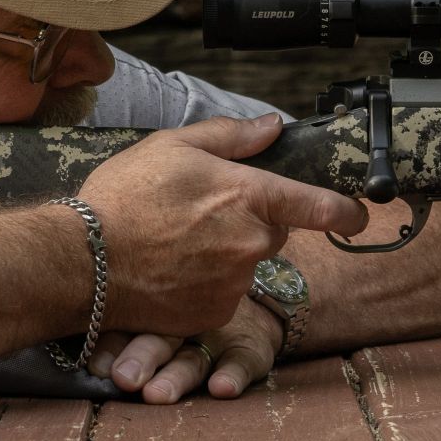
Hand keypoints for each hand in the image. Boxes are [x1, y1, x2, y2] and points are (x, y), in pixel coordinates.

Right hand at [75, 114, 365, 337]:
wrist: (80, 261)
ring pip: (247, 262)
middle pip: (273, 230)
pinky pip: (224, 293)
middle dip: (251, 220)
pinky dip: (206, 282)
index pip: (319, 205)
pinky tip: (170, 268)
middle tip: (203, 210)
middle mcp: (252, 243)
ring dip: (226, 252)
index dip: (346, 210)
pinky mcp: (213, 314)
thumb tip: (273, 126)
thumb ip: (232, 136)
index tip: (360, 214)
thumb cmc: (124, 197)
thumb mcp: (175, 146)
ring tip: (175, 240)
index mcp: (249, 196)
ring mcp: (234, 283)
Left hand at [88, 297, 283, 403]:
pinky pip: (243, 360)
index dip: (113, 344)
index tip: (98, 365)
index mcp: (154, 307)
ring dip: (176, 376)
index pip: (131, 322)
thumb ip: (117, 321)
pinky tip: (221, 387)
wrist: (245, 296)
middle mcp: (184, 321)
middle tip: (125, 378)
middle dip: (143, 358)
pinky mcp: (249, 348)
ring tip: (157, 395)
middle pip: (162, 337)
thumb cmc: (182, 306)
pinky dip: (234, 374)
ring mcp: (218, 335)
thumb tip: (78, 346)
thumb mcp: (152, 306)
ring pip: (193, 357)